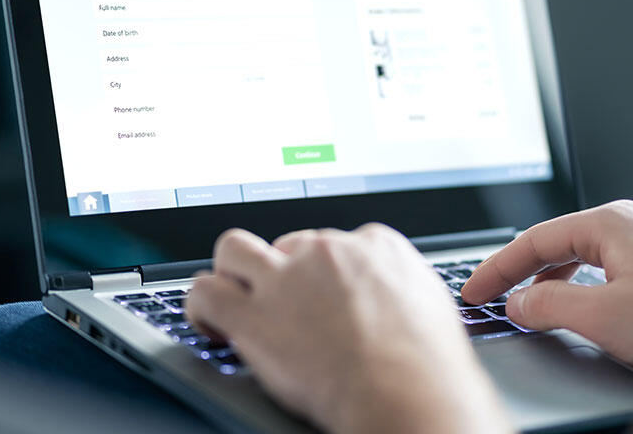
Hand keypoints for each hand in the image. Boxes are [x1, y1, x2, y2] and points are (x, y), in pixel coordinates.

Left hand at [187, 224, 510, 433]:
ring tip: (236, 294)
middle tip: (290, 306)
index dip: (325, 271)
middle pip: (289, 243)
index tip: (323, 294)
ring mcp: (287, 278)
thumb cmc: (429, 364)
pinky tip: (210, 320)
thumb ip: (400, 285)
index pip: (335, 241)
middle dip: (286, 270)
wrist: (406, 392)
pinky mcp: (254, 315)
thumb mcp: (430, 304)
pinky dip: (201, 304)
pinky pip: (206, 291)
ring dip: (233, 269)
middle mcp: (326, 251)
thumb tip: (390, 290)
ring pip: (235, 247)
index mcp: (374, 245)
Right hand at [462, 200, 632, 368]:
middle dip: (524, 271)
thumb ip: (548, 306)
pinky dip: (588, 283)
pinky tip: (589, 301)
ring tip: (535, 302)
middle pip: (560, 242)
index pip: (534, 241)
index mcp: (611, 223)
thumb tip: (519, 303)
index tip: (476, 290)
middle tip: (497, 296)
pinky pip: (615, 265)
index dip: (498, 268)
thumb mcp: (603, 316)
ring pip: (589, 254)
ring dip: (557, 279)